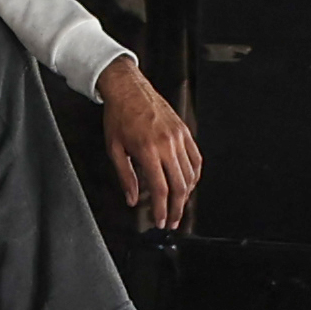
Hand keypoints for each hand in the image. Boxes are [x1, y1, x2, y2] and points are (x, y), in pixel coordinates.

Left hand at [98, 56, 204, 235]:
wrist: (128, 88)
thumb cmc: (118, 116)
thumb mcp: (114, 149)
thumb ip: (126, 177)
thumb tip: (132, 199)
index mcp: (148, 150)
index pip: (161, 189)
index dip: (162, 210)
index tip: (160, 221)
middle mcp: (167, 144)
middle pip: (179, 186)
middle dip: (177, 208)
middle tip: (172, 220)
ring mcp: (178, 137)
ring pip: (190, 174)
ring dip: (186, 194)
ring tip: (178, 205)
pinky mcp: (185, 131)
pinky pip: (196, 158)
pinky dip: (194, 175)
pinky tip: (188, 183)